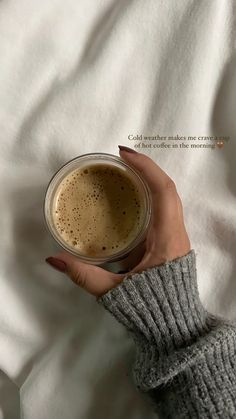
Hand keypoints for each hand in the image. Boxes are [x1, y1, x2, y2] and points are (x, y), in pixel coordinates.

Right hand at [46, 146, 190, 296]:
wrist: (175, 326)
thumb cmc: (150, 308)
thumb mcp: (114, 291)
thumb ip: (84, 275)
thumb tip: (55, 259)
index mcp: (167, 239)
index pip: (163, 191)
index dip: (146, 168)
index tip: (124, 155)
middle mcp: (176, 232)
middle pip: (167, 188)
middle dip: (145, 168)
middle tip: (121, 158)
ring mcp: (177, 235)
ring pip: (168, 198)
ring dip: (148, 180)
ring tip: (125, 172)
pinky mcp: (172, 241)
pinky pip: (165, 209)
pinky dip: (150, 195)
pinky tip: (131, 196)